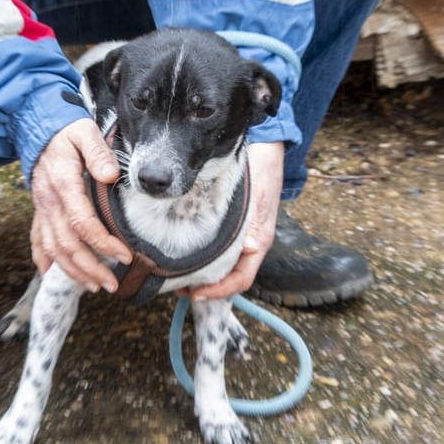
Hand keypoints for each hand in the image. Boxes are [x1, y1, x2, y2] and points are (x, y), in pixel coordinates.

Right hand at [30, 118, 131, 292]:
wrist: (37, 128)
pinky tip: (53, 276)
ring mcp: (41, 210)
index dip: (103, 242)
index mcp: (63, 184)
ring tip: (94, 286)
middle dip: (90, 268)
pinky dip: (44, 261)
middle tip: (112, 284)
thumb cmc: (67, 133)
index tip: (125, 255)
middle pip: (67, 245)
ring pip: (53, 249)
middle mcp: (49, 202)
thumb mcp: (84, 132)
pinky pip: (37, 241)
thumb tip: (110, 175)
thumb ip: (98, 152)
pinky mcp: (39, 212)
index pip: (82, 222)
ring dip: (72, 272)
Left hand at [188, 142, 283, 300]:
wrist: (266, 149)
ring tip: (177, 274)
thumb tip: (250, 249)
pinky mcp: (233, 226)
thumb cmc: (260, 170)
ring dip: (202, 273)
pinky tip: (186, 252)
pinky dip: (204, 256)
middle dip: (205, 287)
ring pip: (223, 265)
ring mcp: (243, 236)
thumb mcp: (255, 197)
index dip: (218, 291)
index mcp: (259, 241)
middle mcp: (252, 243)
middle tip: (177, 288)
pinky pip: (220, 249)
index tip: (195, 294)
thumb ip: (252, 224)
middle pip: (229, 277)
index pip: (241, 279)